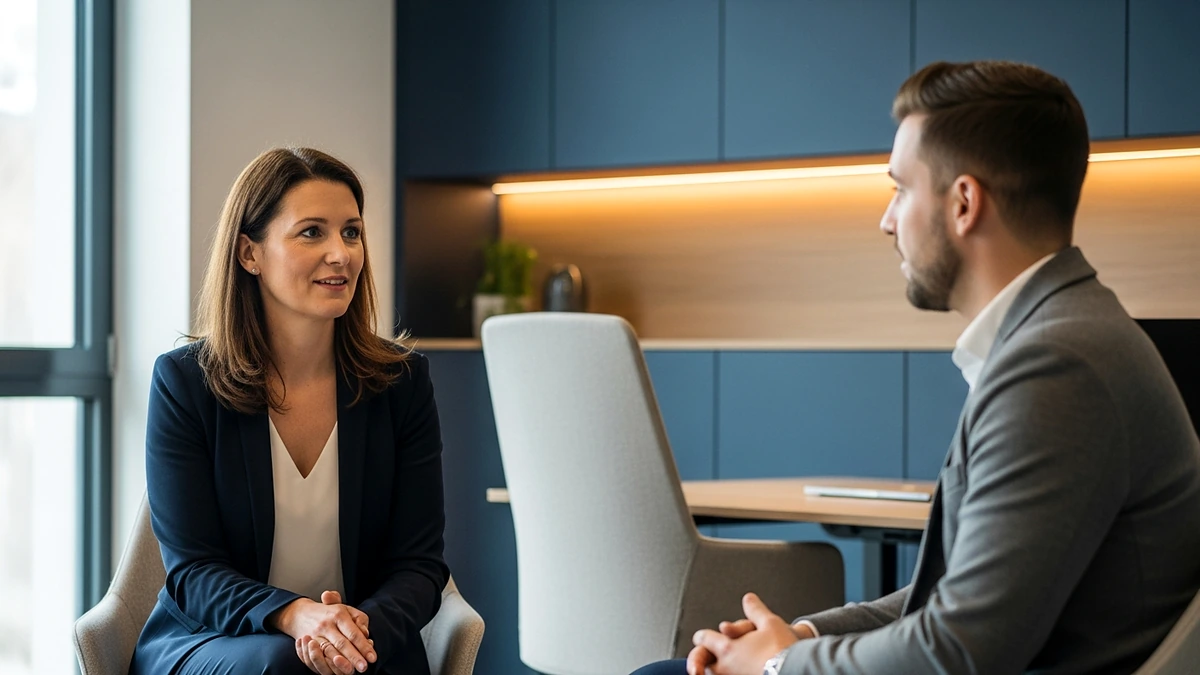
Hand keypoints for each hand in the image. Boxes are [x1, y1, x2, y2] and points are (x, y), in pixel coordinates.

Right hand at [275, 592, 374, 673]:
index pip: (353, 633)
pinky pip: (316, 657)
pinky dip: (326, 664)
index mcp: (339, 615)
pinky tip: (335, 670)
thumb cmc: (330, 613)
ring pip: (328, 652)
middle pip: (342, 644)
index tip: (373, 657)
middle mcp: (326, 625)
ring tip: (350, 671)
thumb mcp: (346, 609)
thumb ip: (359, 619)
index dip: (364, 646)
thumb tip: (366, 633)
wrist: (300, 613)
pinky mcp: (306, 645)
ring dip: (340, 663)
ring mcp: (315, 636)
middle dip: (353, 657)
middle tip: (364, 667)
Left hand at [686, 613, 816, 674]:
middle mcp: (725, 667)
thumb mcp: (770, 623)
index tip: (705, 637)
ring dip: (719, 668)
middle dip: (709, 655)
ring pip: (716, 674)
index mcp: (727, 647)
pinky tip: (742, 672)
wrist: (797, 671)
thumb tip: (748, 599)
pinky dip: (733, 674)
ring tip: (728, 664)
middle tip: (713, 653)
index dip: (704, 636)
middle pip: (705, 660)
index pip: (703, 639)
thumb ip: (755, 610)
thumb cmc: (783, 650)